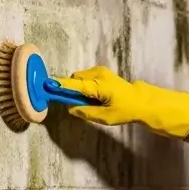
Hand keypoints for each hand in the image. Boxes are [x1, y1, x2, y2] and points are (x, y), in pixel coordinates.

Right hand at [60, 66, 188, 138]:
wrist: (142, 101)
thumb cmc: (126, 110)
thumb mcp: (106, 117)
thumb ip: (86, 112)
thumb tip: (71, 109)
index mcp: (99, 85)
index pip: (73, 84)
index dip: (59, 86)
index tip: (46, 85)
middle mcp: (98, 74)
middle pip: (74, 79)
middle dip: (71, 90)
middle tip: (78, 105)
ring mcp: (100, 72)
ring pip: (79, 79)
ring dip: (79, 89)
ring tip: (91, 103)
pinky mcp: (102, 73)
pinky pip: (86, 78)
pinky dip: (85, 87)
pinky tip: (94, 98)